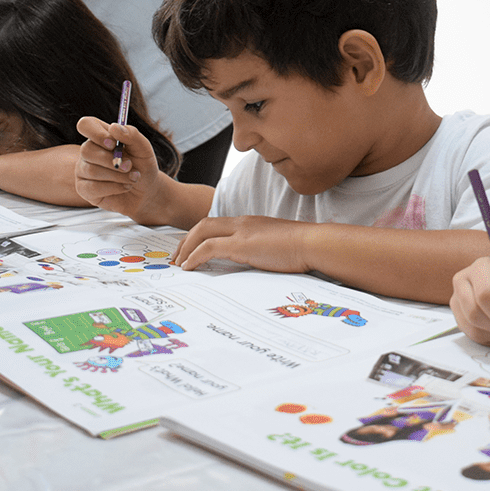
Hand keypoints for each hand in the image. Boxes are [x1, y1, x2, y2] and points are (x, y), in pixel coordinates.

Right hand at [75, 115, 162, 220]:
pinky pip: (93, 188)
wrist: (146, 190)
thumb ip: (132, 135)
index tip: (113, 144)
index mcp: (100, 136)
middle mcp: (88, 151)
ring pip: (92, 170)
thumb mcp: (143, 148)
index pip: (85, 125)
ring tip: (133, 177)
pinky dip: (114, 187)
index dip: (97, 133)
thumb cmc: (142, 165)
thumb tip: (114, 127)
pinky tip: (125, 186)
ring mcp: (83, 170)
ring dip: (118, 176)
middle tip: (130, 166)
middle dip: (112, 160)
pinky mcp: (84, 189)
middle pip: (86, 150)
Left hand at [174, 215, 310, 272]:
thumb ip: (261, 249)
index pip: (216, 224)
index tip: (190, 250)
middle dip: (185, 241)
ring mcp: (241, 232)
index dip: (198, 236)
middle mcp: (242, 223)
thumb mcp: (276, 246)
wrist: (313, 243)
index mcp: (250, 223)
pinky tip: (189, 268)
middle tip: (176, 258)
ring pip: (201, 233)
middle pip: (203, 224)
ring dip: (185, 249)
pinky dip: (194, 256)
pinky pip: (208, 248)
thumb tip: (254, 263)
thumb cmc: (302, 248)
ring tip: (178, 265)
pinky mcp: (241, 245)